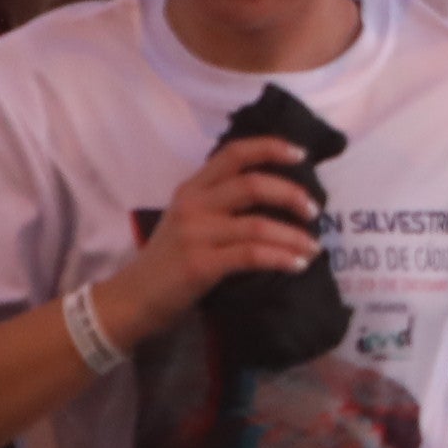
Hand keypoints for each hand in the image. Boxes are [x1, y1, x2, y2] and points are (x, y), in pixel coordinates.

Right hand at [96, 136, 319, 346]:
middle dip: (291, 195)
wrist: (132, 299)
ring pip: (258, 225)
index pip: (234, 153)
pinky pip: (252, 255)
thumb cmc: (168, 261)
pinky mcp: (201, 264)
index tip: (300, 155)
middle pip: (252, 184)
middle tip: (314, 210)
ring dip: (294, 236)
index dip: (270, 148)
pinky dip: (281, 258)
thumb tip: (275, 195)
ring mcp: (195, 234)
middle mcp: (193, 204)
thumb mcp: (188, 220)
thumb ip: (220, 203)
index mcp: (192, 188)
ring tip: (314, 248)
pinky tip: (298, 265)